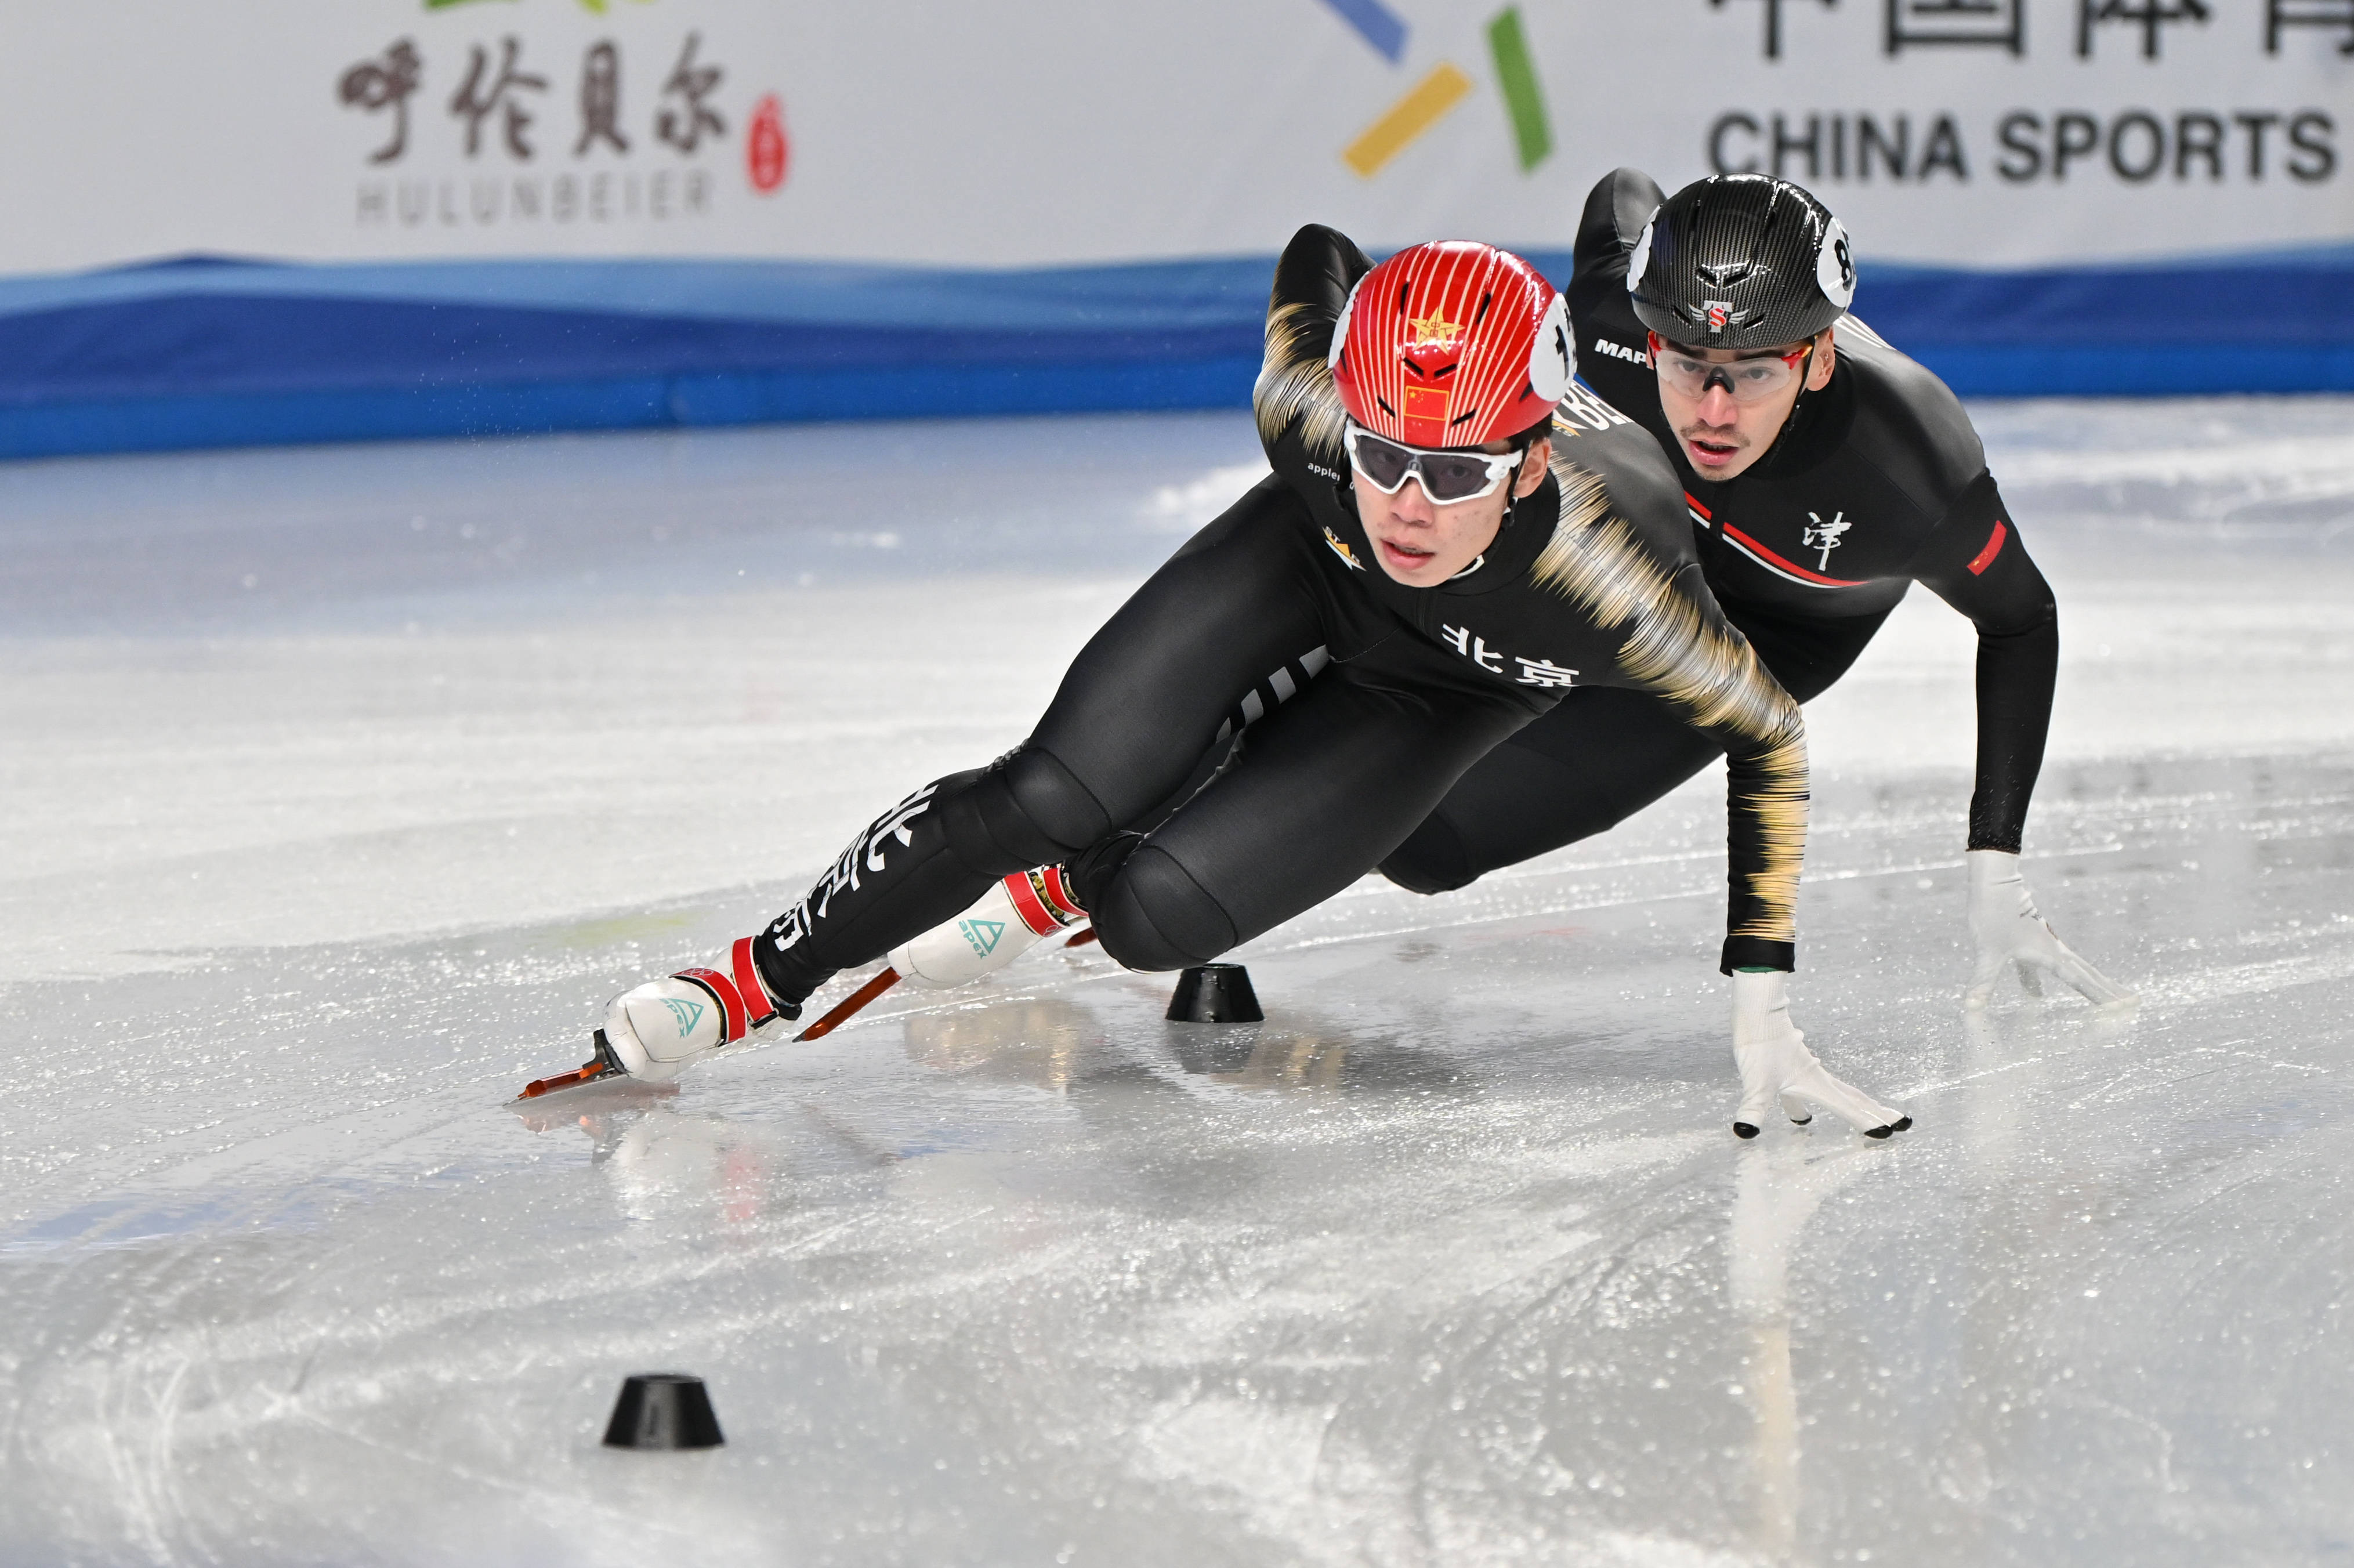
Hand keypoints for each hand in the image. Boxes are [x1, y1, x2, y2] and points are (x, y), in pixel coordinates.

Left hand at [1731, 970, 1909, 1139]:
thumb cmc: (1759, 1046)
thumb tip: (1745, 1132)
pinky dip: (1824, 1093)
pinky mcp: (1793, 1060)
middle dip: (1874, 1111)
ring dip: (1853, 1103)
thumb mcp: (1755, 1083)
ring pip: (1836, 1089)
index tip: (1889, 1133)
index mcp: (1815, 1083)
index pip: (1847, 1108)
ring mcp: (1806, 1067)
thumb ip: (1754, 1109)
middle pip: (1852, 1097)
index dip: (1866, 1122)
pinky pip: (1815, 1083)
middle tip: (1898, 1122)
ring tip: (1864, 1113)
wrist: (1757, 1011)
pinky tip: (1808, 1095)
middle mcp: (1816, 1076)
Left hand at [1965, 850, 2134, 1009]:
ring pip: (2077, 970)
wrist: (1994, 884)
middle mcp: (2055, 951)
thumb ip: (1983, 981)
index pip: (2081, 981)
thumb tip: (1971, 1006)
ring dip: (2094, 984)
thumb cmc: (1992, 915)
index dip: (2101, 997)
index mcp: (2050, 955)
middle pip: (2089, 975)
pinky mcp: (2033, 944)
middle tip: (2134, 1004)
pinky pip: (2047, 968)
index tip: (2122, 1008)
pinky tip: (2035, 997)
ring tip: (2110, 997)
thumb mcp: (1987, 952)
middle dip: (2110, 991)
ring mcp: (2047, 947)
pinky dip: (2048, 982)